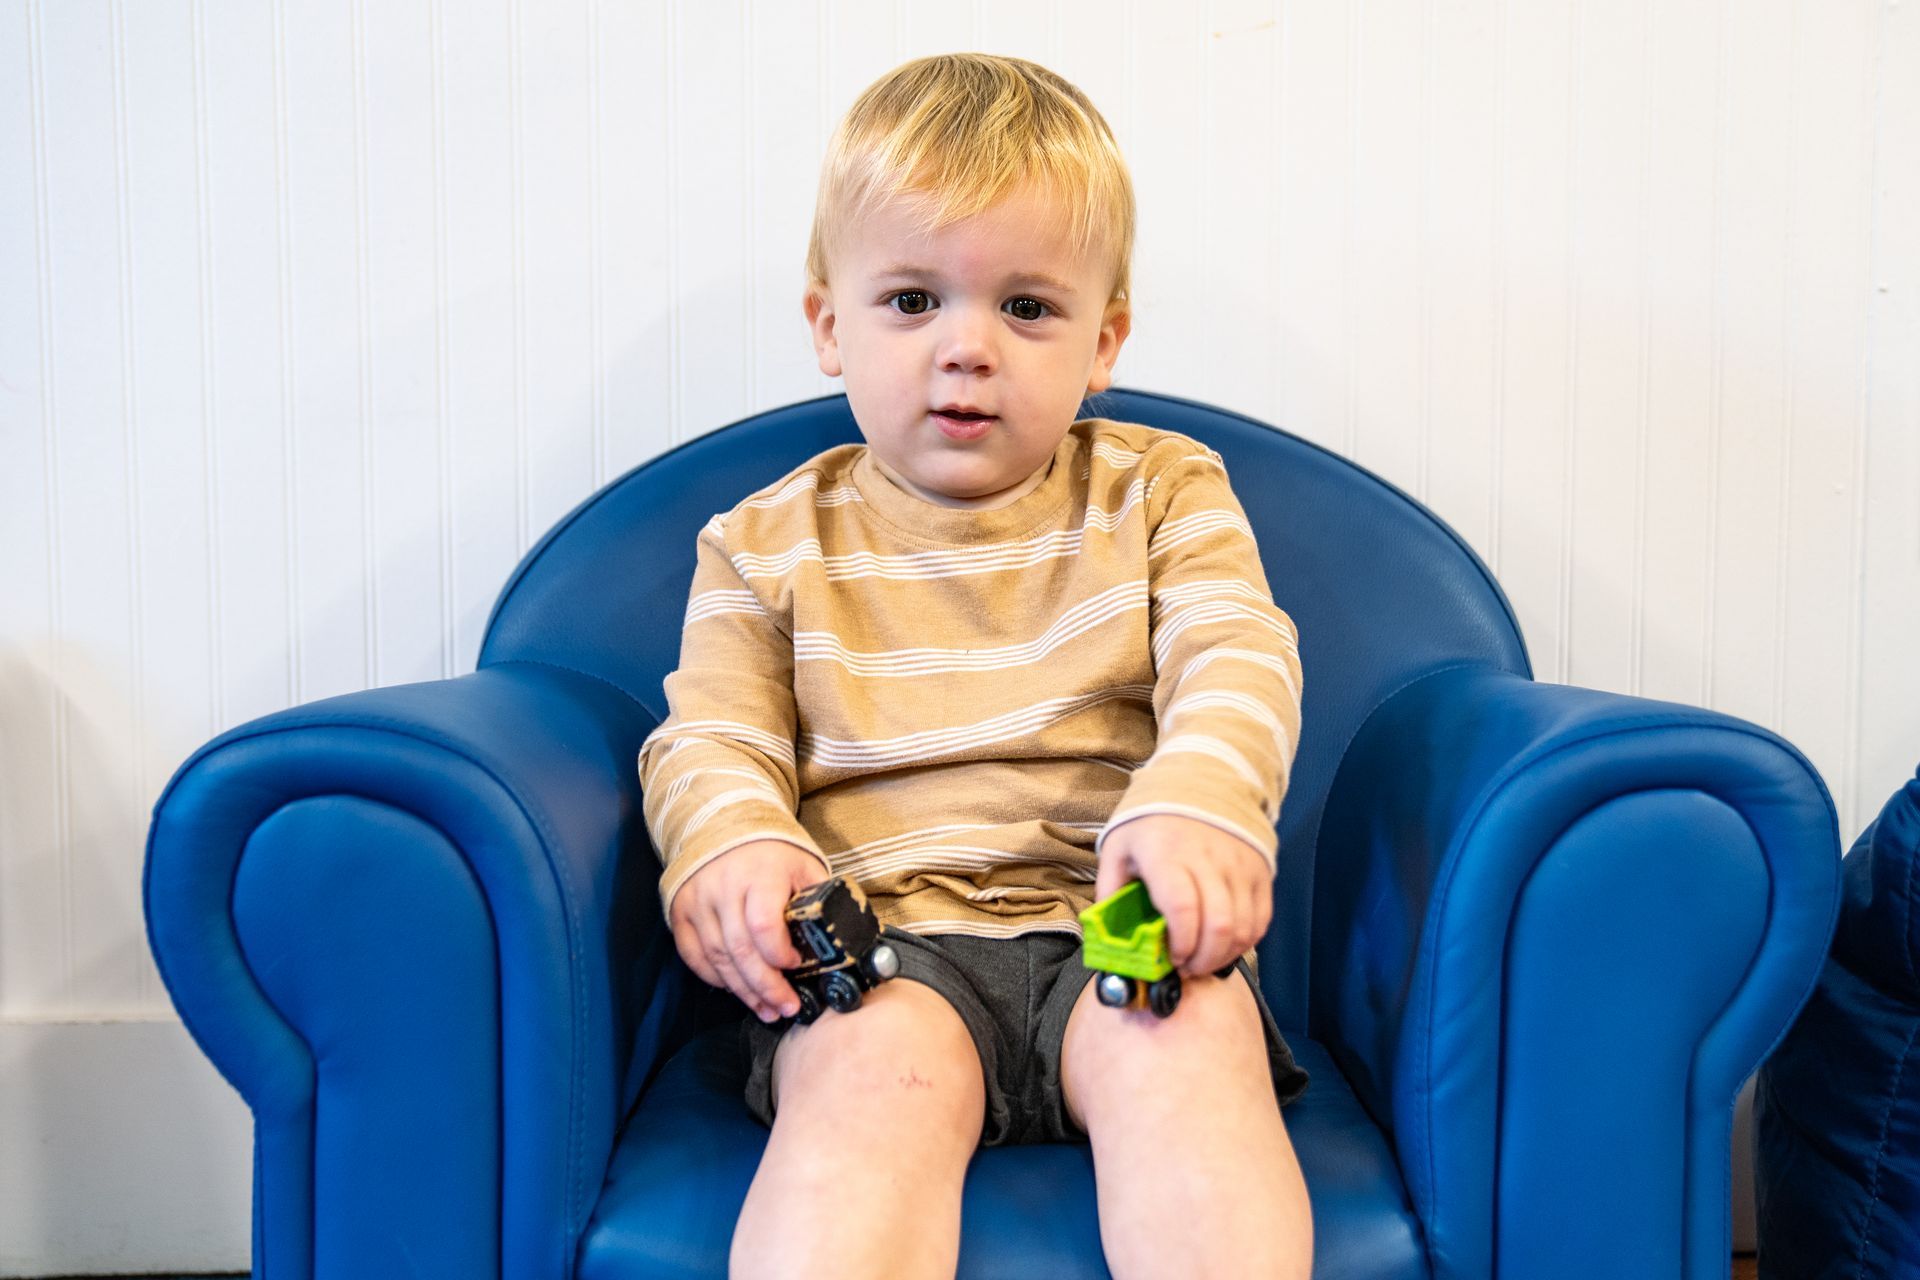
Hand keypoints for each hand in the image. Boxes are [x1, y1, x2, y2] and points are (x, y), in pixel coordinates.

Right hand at [669, 839, 828, 1022]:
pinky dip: (714, 978)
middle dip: (766, 987)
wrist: (725, 825)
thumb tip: (838, 941)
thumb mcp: (803, 866)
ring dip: (743, 991)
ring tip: (766, 1010)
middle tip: (786, 1008)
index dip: (779, 954)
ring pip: (717, 958)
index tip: (797, 965)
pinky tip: (736, 989)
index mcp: (760, 873)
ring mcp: (698, 900)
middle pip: (741, 950)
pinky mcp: (680, 911)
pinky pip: (694, 956)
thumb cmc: (772, 854)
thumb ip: (817, 900)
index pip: (763, 925)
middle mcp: (723, 887)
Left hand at [1095, 813, 1271, 976]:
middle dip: (1202, 960)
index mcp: (1166, 852)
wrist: (1198, 783)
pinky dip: (1245, 942)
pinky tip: (1224, 946)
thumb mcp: (1119, 847)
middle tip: (1187, 968)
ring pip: (1243, 927)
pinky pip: (1260, 919)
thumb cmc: (1152, 823)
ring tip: (1203, 961)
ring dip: (1223, 956)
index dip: (1180, 943)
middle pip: (1218, 925)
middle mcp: (1208, 858)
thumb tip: (1108, 934)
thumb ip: (1110, 891)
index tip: (1171, 958)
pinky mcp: (1259, 871)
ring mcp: (1238, 865)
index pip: (1182, 907)